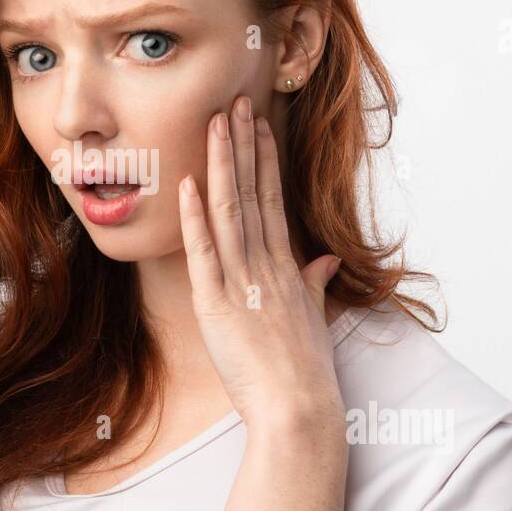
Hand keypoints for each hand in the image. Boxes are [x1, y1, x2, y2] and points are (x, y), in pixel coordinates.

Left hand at [178, 95, 344, 428]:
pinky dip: (195, 217)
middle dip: (242, 145)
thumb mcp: (314, 319)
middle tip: (236, 102)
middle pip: (252, 193)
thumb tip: (323, 261)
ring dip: (220, 164)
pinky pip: (204, 252)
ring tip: (216, 123)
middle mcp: (265, 265)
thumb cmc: (305, 372)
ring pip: (230, 210)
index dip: (264, 160)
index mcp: (286, 267)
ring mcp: (241, 281)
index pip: (273, 200)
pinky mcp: (217, 303)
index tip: (258, 126)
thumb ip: (315, 285)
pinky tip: (188, 183)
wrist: (298, 408)